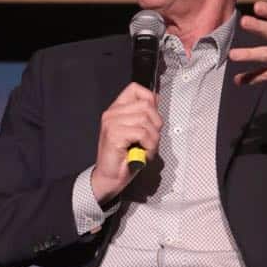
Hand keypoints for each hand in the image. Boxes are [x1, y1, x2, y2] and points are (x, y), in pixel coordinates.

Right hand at [91, 82, 162, 203]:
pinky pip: (142, 133)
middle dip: (156, 124)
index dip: (150, 99)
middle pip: (146, 105)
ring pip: (146, 120)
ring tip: (147, 149)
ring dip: (153, 138)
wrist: (110, 177)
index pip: (135, 88)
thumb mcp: (138, 132)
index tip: (152, 118)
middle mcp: (112, 113)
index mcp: (116, 109)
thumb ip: (144, 115)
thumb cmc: (125, 158)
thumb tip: (156, 98)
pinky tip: (143, 153)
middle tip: (151, 140)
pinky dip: (149, 146)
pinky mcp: (114, 134)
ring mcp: (111, 122)